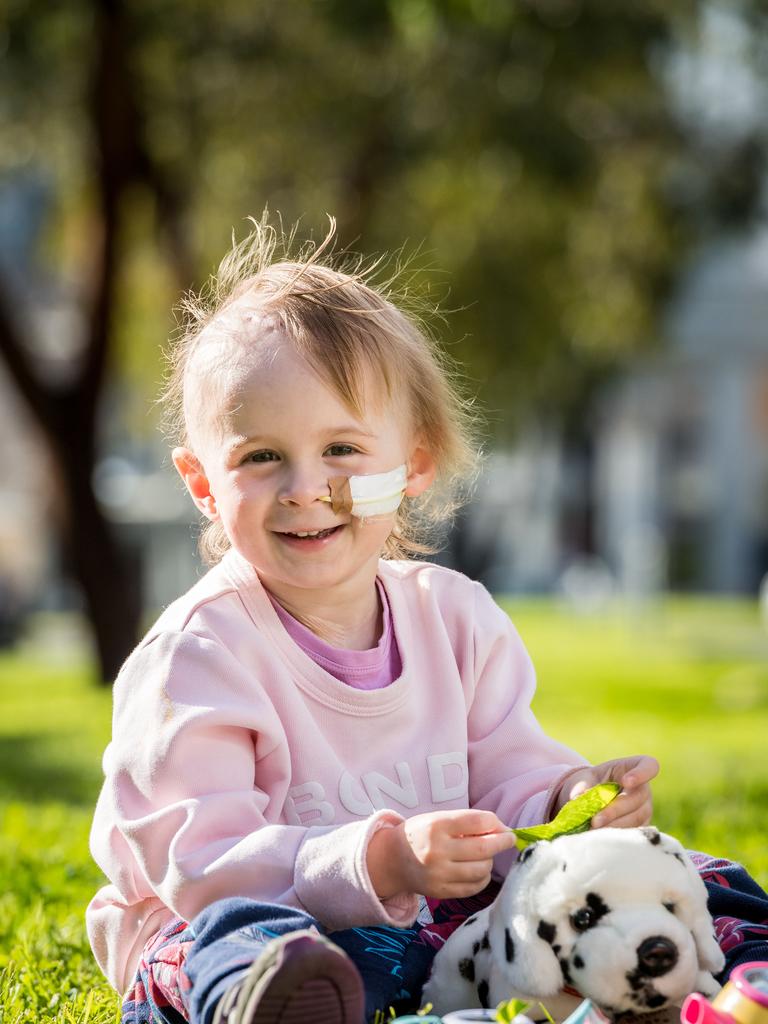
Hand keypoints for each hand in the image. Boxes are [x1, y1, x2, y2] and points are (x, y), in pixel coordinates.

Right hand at [366, 809, 517, 899]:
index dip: (495, 823)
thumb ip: (467, 822)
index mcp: (436, 826)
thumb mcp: (438, 818)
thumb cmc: (421, 833)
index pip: (476, 822)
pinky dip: (483, 877)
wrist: (393, 859)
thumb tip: (501, 830)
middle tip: (509, 839)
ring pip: (481, 869)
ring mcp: (439, 874)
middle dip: (502, 842)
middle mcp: (437, 851)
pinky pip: (474, 887)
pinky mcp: (441, 892)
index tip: (502, 825)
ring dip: (490, 861)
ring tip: (486, 855)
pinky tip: (479, 869)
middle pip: (483, 848)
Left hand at [553, 755, 658, 828]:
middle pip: (637, 799)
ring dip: (614, 826)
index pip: (649, 766)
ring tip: (593, 831)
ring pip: (635, 818)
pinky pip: (632, 832)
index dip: (641, 774)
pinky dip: (615, 835)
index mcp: (634, 767)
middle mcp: (644, 789)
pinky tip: (600, 837)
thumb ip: (583, 785)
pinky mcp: (640, 826)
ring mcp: (645, 809)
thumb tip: (577, 798)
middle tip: (595, 821)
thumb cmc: (590, 782)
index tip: (625, 781)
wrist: (590, 798)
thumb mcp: (584, 778)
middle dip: (615, 810)